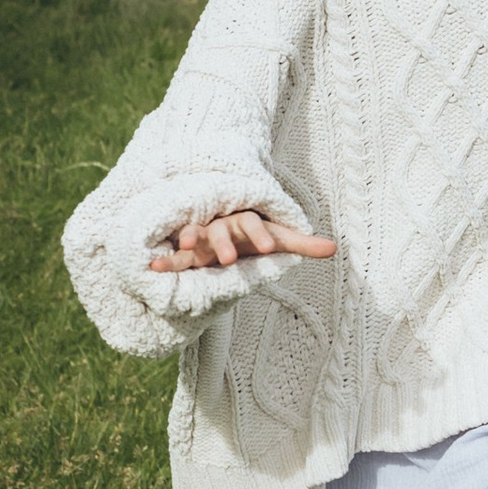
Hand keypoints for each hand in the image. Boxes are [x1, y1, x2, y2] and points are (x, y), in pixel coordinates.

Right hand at [147, 209, 339, 274]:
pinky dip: (166, 261)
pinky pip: (177, 256)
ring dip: (190, 237)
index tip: (268, 248)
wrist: (225, 220)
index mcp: (245, 221)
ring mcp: (204, 235)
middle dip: (224, 242)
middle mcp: (223, 225)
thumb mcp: (278, 238)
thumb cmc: (253, 235)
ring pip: (197, 235)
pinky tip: (153, 267)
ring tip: (184, 243)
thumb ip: (302, 244)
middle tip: (229, 258)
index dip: (261, 235)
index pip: (254, 224)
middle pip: (223, 230)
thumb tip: (334, 248)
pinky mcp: (189, 250)